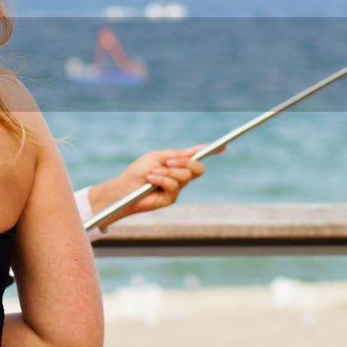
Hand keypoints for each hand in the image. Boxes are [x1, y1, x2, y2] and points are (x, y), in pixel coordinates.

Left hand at [87, 145, 217, 229]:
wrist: (124, 188)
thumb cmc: (137, 171)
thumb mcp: (156, 157)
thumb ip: (175, 155)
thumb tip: (193, 152)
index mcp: (176, 163)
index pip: (196, 157)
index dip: (210, 151)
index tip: (222, 147)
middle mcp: (179, 176)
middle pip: (197, 168)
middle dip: (185, 163)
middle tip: (168, 162)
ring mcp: (177, 188)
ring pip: (184, 176)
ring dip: (167, 172)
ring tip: (151, 173)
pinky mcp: (171, 199)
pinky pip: (173, 186)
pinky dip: (161, 179)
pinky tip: (151, 180)